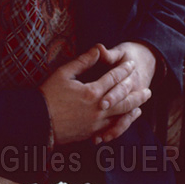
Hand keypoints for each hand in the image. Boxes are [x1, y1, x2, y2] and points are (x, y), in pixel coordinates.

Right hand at [39, 44, 153, 145]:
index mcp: (91, 92)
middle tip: (147, 91)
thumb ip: (83, 62)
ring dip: (132, 111)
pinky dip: (119, 127)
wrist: (37, 121)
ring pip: (120, 117)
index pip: (114, 78)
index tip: (132, 65)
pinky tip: (123, 123)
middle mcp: (97, 109)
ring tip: (140, 107)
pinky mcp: (90, 134)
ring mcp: (95, 124)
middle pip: (124, 100)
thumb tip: (98, 49)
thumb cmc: (48, 96)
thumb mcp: (63, 73)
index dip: (124, 70)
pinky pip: (109, 131)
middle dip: (137, 94)